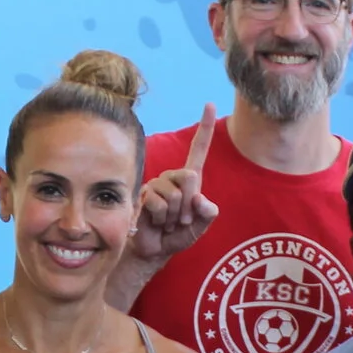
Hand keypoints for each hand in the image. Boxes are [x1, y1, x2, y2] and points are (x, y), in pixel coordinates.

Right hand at [131, 107, 221, 268]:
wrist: (155, 249)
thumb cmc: (177, 235)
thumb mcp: (200, 226)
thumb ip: (207, 214)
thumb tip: (199, 200)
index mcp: (190, 179)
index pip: (198, 150)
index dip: (204, 128)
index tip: (209, 104)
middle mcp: (172, 177)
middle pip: (190, 177)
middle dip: (189, 205)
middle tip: (181, 219)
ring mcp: (157, 184)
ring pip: (174, 195)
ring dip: (174, 216)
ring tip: (167, 222)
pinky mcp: (144, 194)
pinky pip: (159, 204)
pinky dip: (162, 219)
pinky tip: (156, 222)